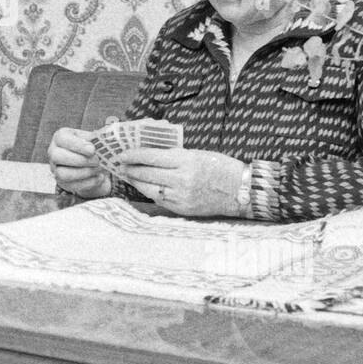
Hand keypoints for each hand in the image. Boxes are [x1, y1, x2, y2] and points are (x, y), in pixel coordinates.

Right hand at [47, 128, 110, 198]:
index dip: (77, 145)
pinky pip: (73, 186)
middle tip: (97, 161)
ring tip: (99, 169)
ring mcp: (56, 169)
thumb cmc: (90, 147)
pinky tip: (99, 177)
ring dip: (84, 172)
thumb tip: (106, 144)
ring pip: (63, 174)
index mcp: (60, 137)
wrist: (90, 163)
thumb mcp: (92, 138)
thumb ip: (97, 139)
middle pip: (58, 157)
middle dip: (80, 160)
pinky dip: (89, 182)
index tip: (92, 150)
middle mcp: (53, 152)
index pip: (62, 138)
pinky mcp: (63, 183)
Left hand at [117, 148, 245, 217]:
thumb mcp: (197, 154)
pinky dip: (151, 192)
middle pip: (146, 173)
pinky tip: (146, 187)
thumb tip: (149, 154)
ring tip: (129, 176)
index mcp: (186, 161)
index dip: (133, 155)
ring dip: (136, 182)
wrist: (241, 190)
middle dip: (130, 169)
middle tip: (121, 165)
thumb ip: (174, 155)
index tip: (122, 154)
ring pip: (149, 189)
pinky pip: (160, 200)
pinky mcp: (182, 209)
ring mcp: (181, 196)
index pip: (151, 156)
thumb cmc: (220, 167)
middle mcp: (182, 179)